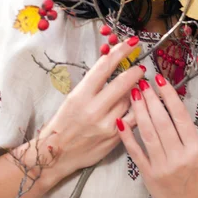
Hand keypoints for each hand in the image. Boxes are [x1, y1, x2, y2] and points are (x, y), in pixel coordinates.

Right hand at [37, 38, 142, 180]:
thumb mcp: (73, 98)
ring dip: (135, 91)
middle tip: (140, 67)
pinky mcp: (115, 138)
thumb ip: (92, 84)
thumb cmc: (63, 123)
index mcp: (80, 95)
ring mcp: (106, 125)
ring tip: (137, 88)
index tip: (131, 43)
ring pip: (129, 100)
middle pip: (122, 83)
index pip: (104, 67)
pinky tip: (139, 104)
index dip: (120, 52)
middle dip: (135, 71)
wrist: (56, 154)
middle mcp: (93, 109)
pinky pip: (132, 118)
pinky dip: (137, 109)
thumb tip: (111, 64)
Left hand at [117, 74, 197, 197]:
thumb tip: (169, 103)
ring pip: (148, 133)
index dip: (169, 96)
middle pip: (162, 122)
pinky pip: (136, 152)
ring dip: (139, 111)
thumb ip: (185, 132)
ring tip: (133, 94)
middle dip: (151, 99)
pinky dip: (127, 136)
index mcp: (195, 148)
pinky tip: (120, 120)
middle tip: (142, 82)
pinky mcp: (148, 175)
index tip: (160, 79)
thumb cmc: (197, 177)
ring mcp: (162, 166)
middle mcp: (179, 156)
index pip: (180, 116)